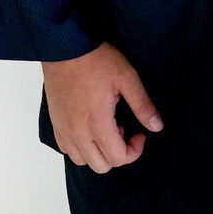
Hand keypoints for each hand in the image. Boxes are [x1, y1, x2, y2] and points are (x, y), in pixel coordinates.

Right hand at [41, 41, 163, 173]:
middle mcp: (78, 132)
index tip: (140, 132)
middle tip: (124, 129)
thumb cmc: (97, 60)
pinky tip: (89, 128)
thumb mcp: (127, 78)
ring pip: (83, 161)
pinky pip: (67, 150)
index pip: (118, 158)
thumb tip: (157, 127)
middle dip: (118, 153)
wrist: (65, 47)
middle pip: (101, 166)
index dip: (135, 150)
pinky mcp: (55, 124)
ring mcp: (64, 129)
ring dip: (98, 152)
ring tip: (106, 128)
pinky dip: (81, 148)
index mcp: (97, 123)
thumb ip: (143, 106)